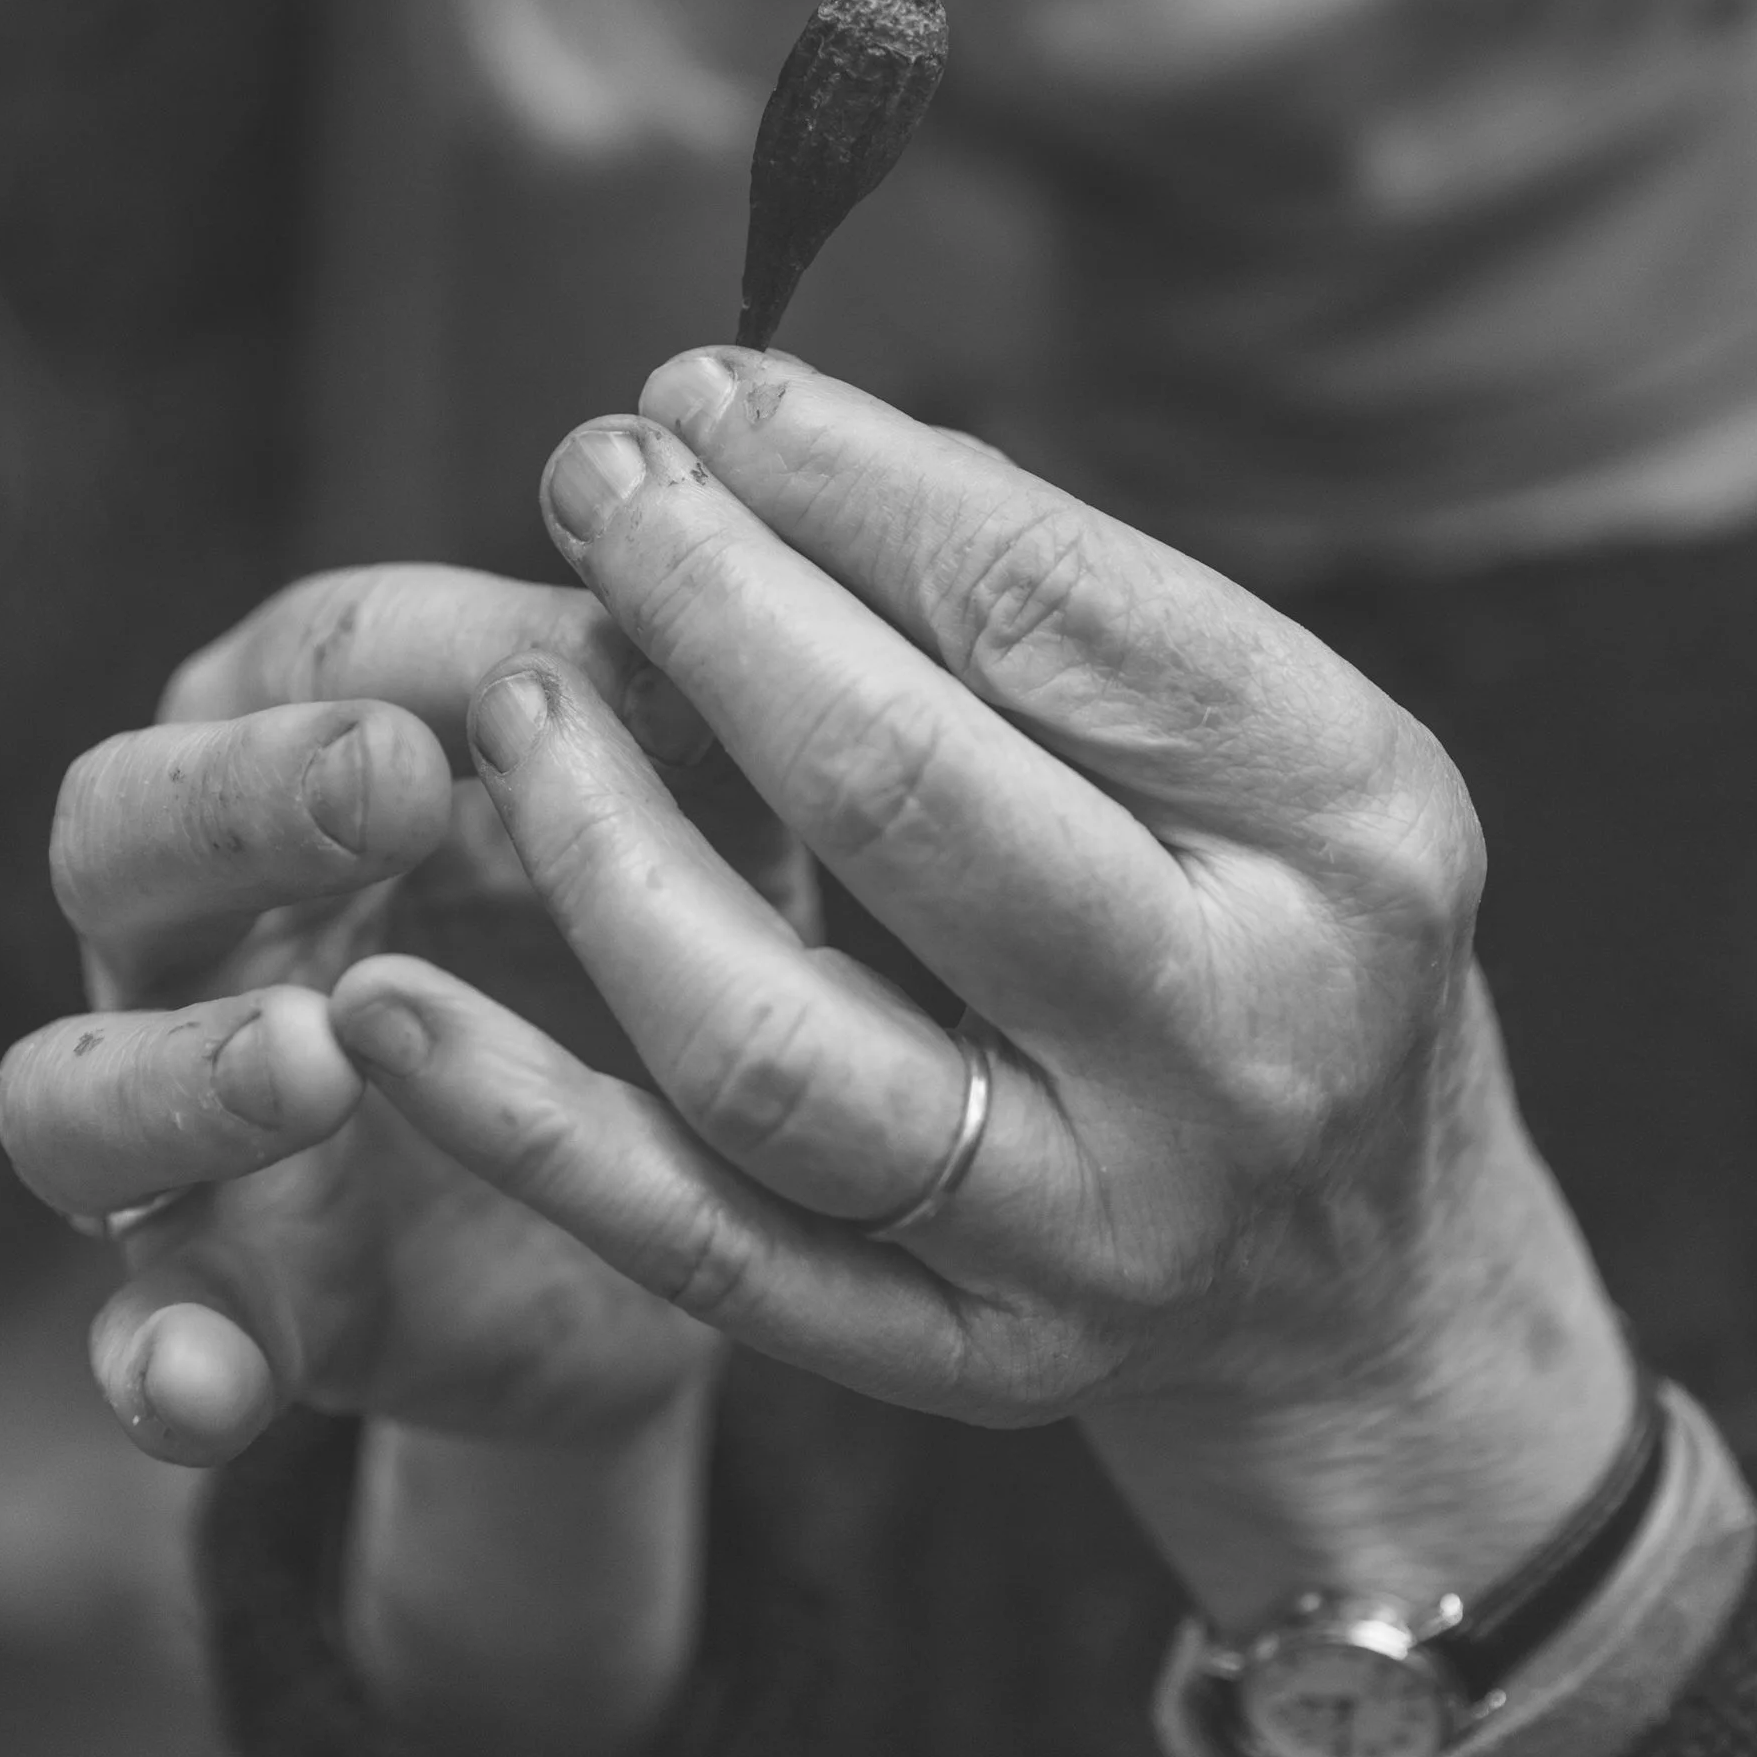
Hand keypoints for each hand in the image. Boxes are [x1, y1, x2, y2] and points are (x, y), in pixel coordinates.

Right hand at [0, 566, 749, 1468]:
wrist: (696, 1203)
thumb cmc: (675, 936)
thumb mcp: (710, 824)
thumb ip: (683, 726)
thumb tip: (695, 600)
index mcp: (314, 752)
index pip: (308, 652)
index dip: (418, 644)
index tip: (551, 655)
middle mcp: (202, 921)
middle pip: (115, 824)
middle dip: (239, 797)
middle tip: (392, 785)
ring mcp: (186, 1122)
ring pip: (66, 1086)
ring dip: (177, 1071)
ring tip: (313, 1060)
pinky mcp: (231, 1303)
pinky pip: (141, 1339)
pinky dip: (159, 1361)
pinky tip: (206, 1384)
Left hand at [322, 356, 1633, 1633]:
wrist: (1365, 1283)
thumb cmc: (1284, 931)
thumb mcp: (1273, 748)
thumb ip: (1052, 605)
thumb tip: (763, 432)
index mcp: (1344, 832)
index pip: (1055, 609)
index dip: (844, 481)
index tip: (698, 394)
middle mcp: (1230, 1040)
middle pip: (905, 795)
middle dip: (708, 608)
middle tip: (593, 481)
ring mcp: (1088, 1227)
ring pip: (765, 1042)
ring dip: (595, 842)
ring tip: (510, 690)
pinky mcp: (955, 1362)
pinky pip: (695, 1240)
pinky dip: (522, 1120)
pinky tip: (392, 1003)